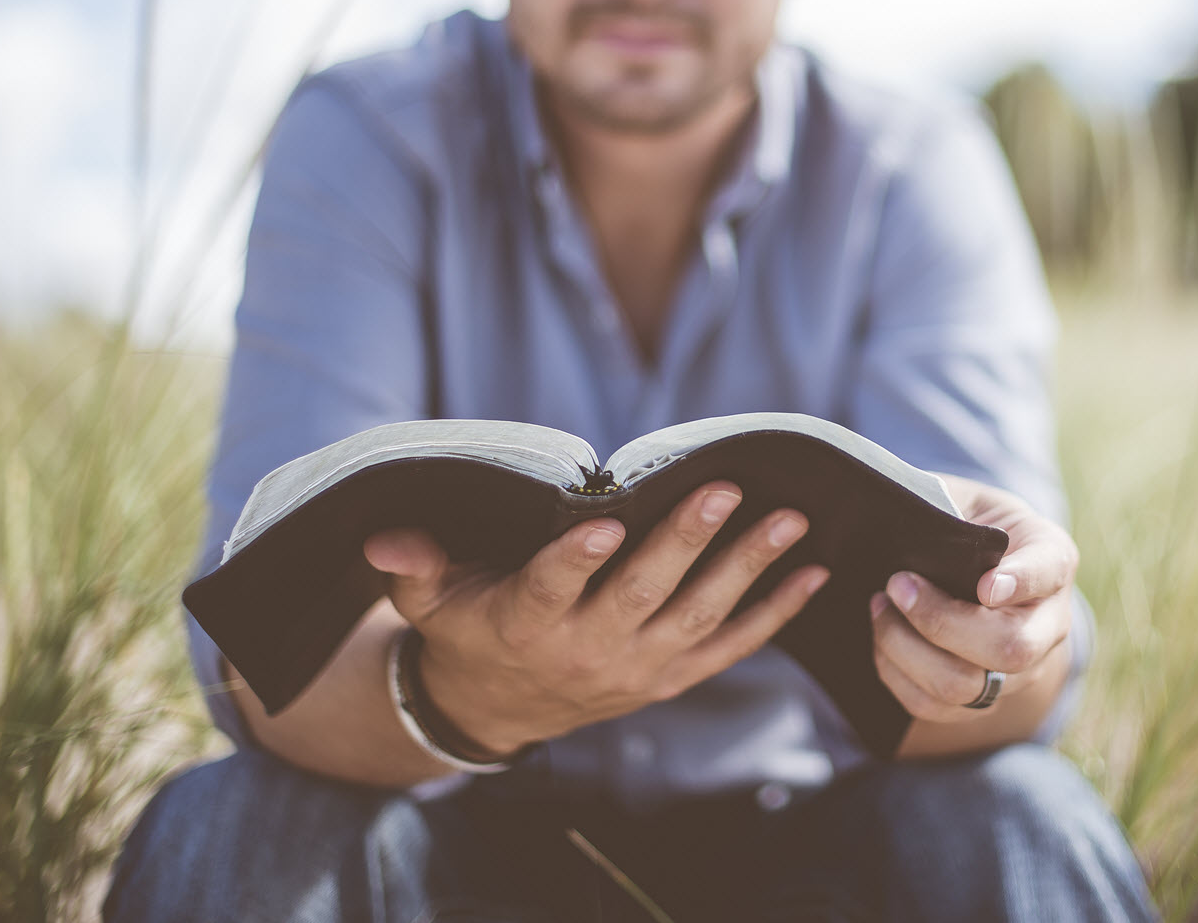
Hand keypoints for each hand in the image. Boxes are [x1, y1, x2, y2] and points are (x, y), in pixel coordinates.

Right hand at [363, 483, 827, 756]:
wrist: (498, 707)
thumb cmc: (466, 626)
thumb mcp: (429, 599)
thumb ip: (413, 566)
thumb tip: (383, 539)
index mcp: (525, 620)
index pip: (551, 588)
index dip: (574, 559)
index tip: (601, 524)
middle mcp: (588, 648)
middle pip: (643, 593)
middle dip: (686, 541)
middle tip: (724, 489)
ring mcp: (638, 666)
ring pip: (699, 614)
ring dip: (748, 567)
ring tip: (790, 519)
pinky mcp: (672, 675)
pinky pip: (731, 645)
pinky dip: (775, 612)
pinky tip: (814, 573)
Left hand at [870, 475, 1076, 726]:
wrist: (979, 567)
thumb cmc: (967, 523)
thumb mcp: (966, 498)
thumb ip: (947, 507)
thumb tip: (907, 520)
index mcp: (1053, 558)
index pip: (1049, 572)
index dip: (1022, 582)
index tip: (984, 585)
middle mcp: (1048, 623)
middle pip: (1010, 649)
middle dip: (941, 621)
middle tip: (897, 583)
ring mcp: (1020, 670)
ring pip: (967, 686)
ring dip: (908, 650)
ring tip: (879, 606)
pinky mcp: (981, 699)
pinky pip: (935, 707)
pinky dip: (896, 673)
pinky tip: (881, 636)